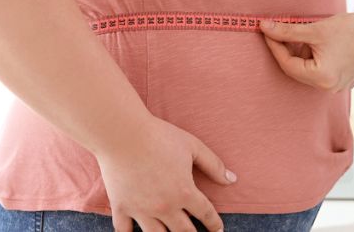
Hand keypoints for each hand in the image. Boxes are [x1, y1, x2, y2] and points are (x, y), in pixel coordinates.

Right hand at [96, 117, 235, 231]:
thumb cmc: (160, 136)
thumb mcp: (193, 146)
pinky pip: (125, 231)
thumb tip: (232, 179)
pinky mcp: (121, 207)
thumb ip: (214, 165)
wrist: (123, 133)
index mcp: (184, 192)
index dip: (215, 224)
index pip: (206, 214)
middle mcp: (165, 207)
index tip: (218, 230)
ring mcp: (141, 210)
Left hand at [260, 11, 353, 92]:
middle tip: (278, 32)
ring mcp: (338, 87)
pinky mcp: (345, 81)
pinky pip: (321, 71)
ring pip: (309, 70)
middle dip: (287, 51)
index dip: (274, 47)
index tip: (266, 31)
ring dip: (301, 54)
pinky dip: (314, 58)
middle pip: (297, 70)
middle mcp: (329, 88)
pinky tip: (315, 42)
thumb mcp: (314, 29)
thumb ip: (287, 32)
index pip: (287, 64)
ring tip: (301, 34)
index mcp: (321, 78)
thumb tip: (263, 27)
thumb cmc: (349, 28)